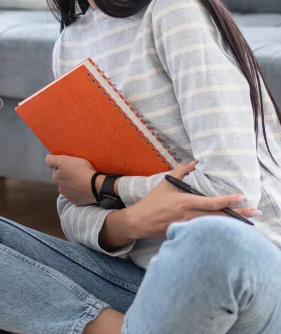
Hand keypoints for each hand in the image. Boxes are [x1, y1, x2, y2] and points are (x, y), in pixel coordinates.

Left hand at [46, 155, 97, 206]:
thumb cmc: (80, 170)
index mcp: (56, 178)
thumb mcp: (63, 160)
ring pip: (69, 189)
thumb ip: (51, 160)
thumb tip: (48, 162)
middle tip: (77, 172)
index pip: (56, 170)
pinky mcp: (77, 202)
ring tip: (82, 181)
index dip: (63, 167)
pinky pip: (77, 196)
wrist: (95, 186)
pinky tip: (85, 188)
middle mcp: (60, 188)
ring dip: (73, 185)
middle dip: (67, 177)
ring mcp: (69, 197)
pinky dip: (79, 193)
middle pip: (62, 180)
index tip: (70, 166)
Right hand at [126, 162, 261, 238]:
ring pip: (217, 226)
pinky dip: (220, 228)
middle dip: (240, 215)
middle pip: (221, 217)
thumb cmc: (154, 201)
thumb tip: (194, 163)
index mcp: (186, 203)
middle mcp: (191, 216)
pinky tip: (230, 228)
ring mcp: (191, 227)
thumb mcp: (166, 183)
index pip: (212, 203)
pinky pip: (208, 231)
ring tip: (248, 220)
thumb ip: (181, 171)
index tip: (241, 196)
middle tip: (256, 213)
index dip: (228, 200)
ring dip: (234, 223)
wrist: (142, 221)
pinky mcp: (189, 234)